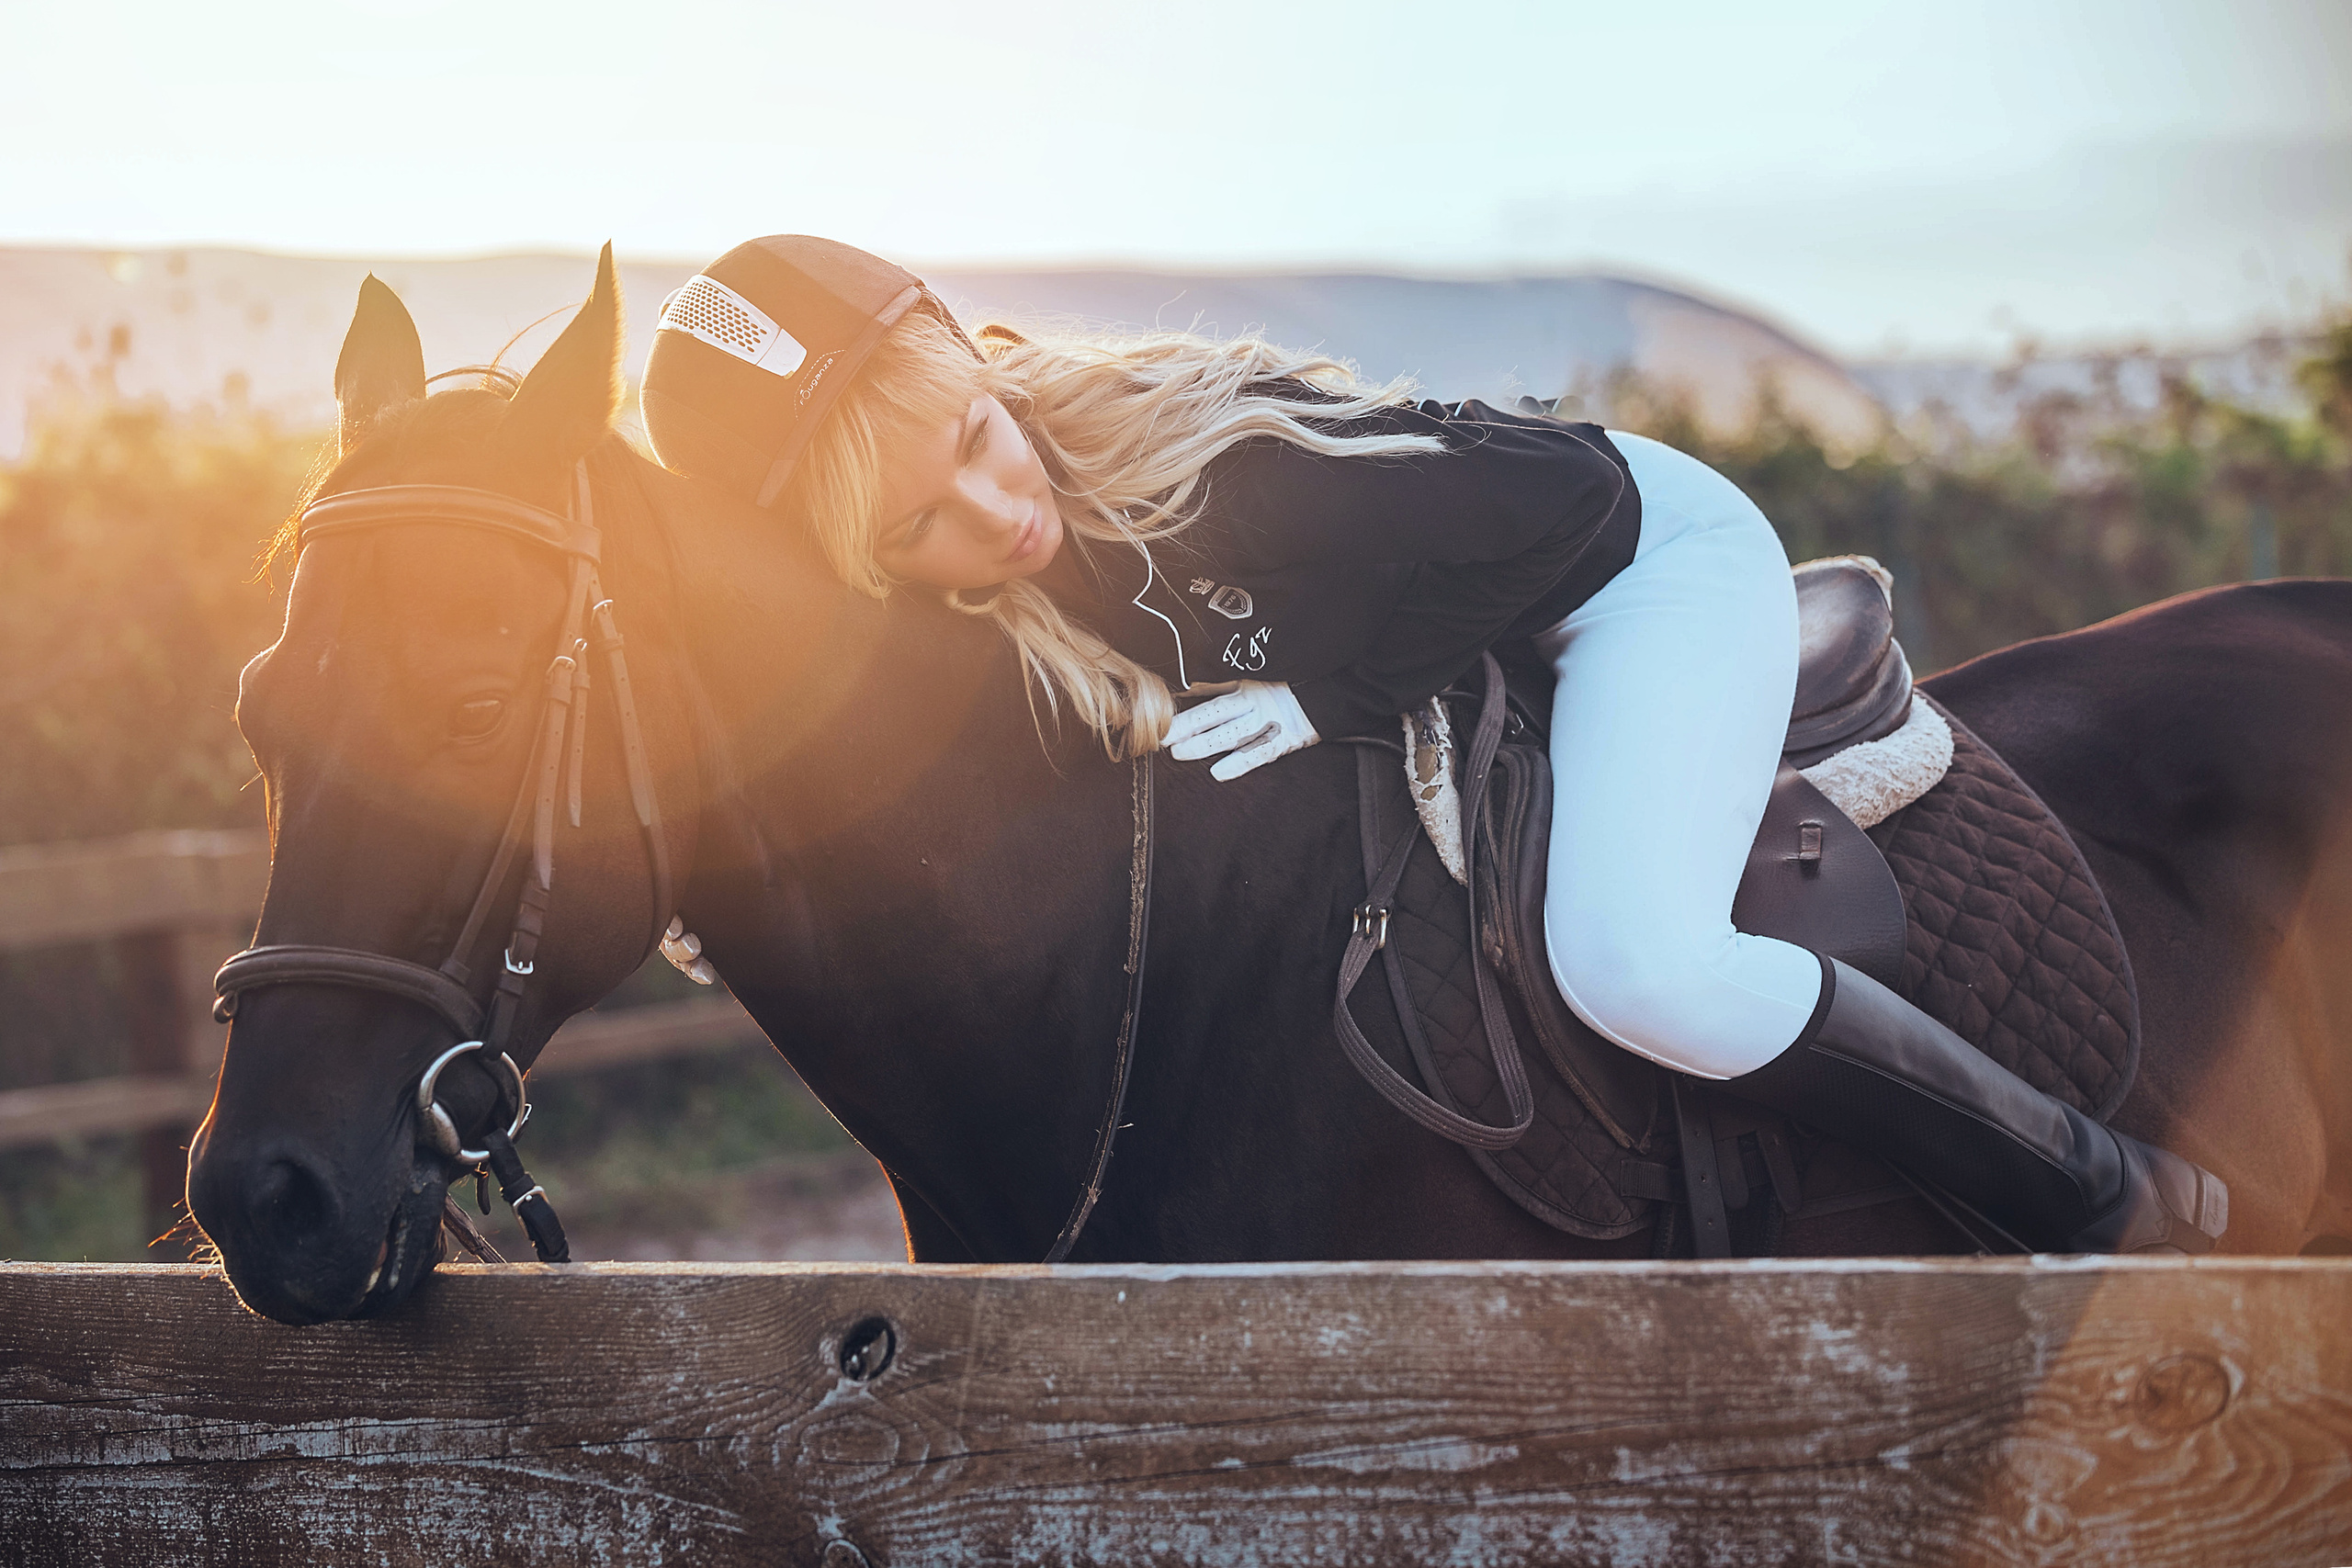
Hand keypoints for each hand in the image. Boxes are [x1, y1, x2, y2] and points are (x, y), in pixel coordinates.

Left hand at [1165, 680, 1319, 780]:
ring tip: (1181, 753)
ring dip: (1205, 744)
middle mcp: (1253, 704)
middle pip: (1215, 715)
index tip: (1162, 723)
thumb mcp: (1250, 681)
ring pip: (1232, 735)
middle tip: (1163, 739)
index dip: (1185, 714)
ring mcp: (1268, 722)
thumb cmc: (1281, 690)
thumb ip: (1219, 686)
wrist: (1323, 697)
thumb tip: (1188, 689)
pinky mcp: (1284, 740)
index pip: (1209, 702)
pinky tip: (1220, 772)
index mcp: (1244, 689)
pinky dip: (1239, 763)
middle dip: (1187, 727)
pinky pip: (1259, 753)